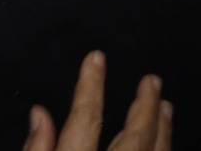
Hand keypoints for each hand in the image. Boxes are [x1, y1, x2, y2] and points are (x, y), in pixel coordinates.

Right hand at [23, 51, 171, 150]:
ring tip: (165, 107)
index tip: (96, 58)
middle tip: (151, 82)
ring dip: (162, 130)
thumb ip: (35, 149)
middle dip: (143, 107)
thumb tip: (39, 115)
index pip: (87, 119)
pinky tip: (165, 143)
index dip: (91, 86)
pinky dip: (164, 150)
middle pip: (134, 138)